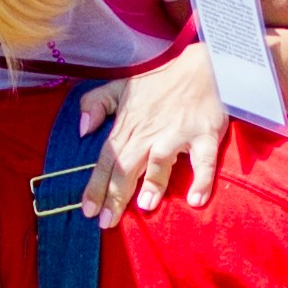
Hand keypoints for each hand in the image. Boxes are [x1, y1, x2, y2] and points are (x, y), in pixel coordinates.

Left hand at [76, 50, 234, 219]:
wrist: (204, 64)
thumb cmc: (162, 79)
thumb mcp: (121, 84)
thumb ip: (96, 103)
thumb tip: (82, 128)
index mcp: (128, 125)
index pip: (107, 159)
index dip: (95, 185)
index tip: (87, 210)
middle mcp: (150, 132)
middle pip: (128, 167)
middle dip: (116, 195)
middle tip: (107, 223)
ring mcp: (178, 133)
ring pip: (162, 161)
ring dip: (154, 182)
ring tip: (146, 206)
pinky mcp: (205, 134)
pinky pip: (204, 159)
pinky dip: (202, 179)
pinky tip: (197, 199)